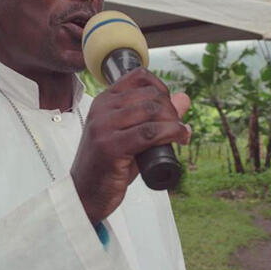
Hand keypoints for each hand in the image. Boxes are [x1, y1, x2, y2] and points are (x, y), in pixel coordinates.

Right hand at [70, 69, 190, 224]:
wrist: (86, 193)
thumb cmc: (109, 165)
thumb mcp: (132, 135)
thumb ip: (155, 117)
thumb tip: (184, 98)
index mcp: (104, 101)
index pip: (139, 77)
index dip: (161, 88)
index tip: (169, 107)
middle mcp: (102, 109)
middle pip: (150, 95)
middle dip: (171, 109)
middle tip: (178, 127)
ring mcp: (104, 127)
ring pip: (151, 111)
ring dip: (173, 122)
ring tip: (180, 134)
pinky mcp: (111, 146)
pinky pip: (149, 133)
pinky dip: (171, 133)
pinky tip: (179, 138)